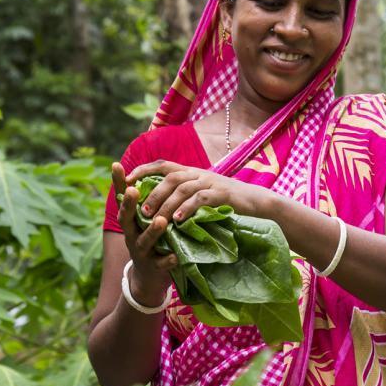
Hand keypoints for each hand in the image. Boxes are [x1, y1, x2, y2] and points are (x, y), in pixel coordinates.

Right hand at [112, 162, 174, 302]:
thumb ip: (144, 198)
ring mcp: (141, 252)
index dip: (118, 182)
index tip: (116, 164)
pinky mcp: (154, 267)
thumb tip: (144, 169)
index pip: (122, 198)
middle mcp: (131, 234)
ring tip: (161, 221)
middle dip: (128, 205)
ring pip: (144, 241)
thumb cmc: (148, 238)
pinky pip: (161, 264)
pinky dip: (168, 260)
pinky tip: (175, 256)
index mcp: (130, 220)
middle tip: (133, 190)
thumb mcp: (143, 219)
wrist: (149, 276)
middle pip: (126, 219)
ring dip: (152, 231)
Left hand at [126, 160, 273, 224]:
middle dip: (153, 192)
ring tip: (154, 218)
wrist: (259, 205)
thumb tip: (159, 205)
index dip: (144, 170)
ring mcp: (212, 183)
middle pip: (171, 176)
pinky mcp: (223, 195)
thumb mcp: (204, 196)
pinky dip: (188, 208)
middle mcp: (200, 174)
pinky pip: (202, 198)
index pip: (163, 165)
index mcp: (193, 173)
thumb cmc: (229, 204)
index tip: (127, 180)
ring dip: (166, 203)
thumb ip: (185, 196)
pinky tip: (178, 220)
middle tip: (140, 210)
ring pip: (183, 188)